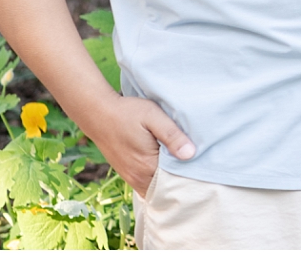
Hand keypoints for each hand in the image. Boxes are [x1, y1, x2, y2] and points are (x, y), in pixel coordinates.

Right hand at [78, 94, 195, 197]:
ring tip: (182, 166)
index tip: (201, 168)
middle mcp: (138, 177)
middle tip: (196, 167)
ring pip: (156, 188)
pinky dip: (157, 179)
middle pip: (166, 188)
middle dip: (181, 181)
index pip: (175, 183)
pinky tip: (166, 166)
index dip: (190, 177)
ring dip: (168, 180)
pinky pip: (147, 184)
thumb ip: (172, 135)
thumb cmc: (127, 112)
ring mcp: (131, 177)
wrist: (98, 114)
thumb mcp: (153, 117)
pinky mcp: (127, 173)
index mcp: (147, 166)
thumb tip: (190, 154)